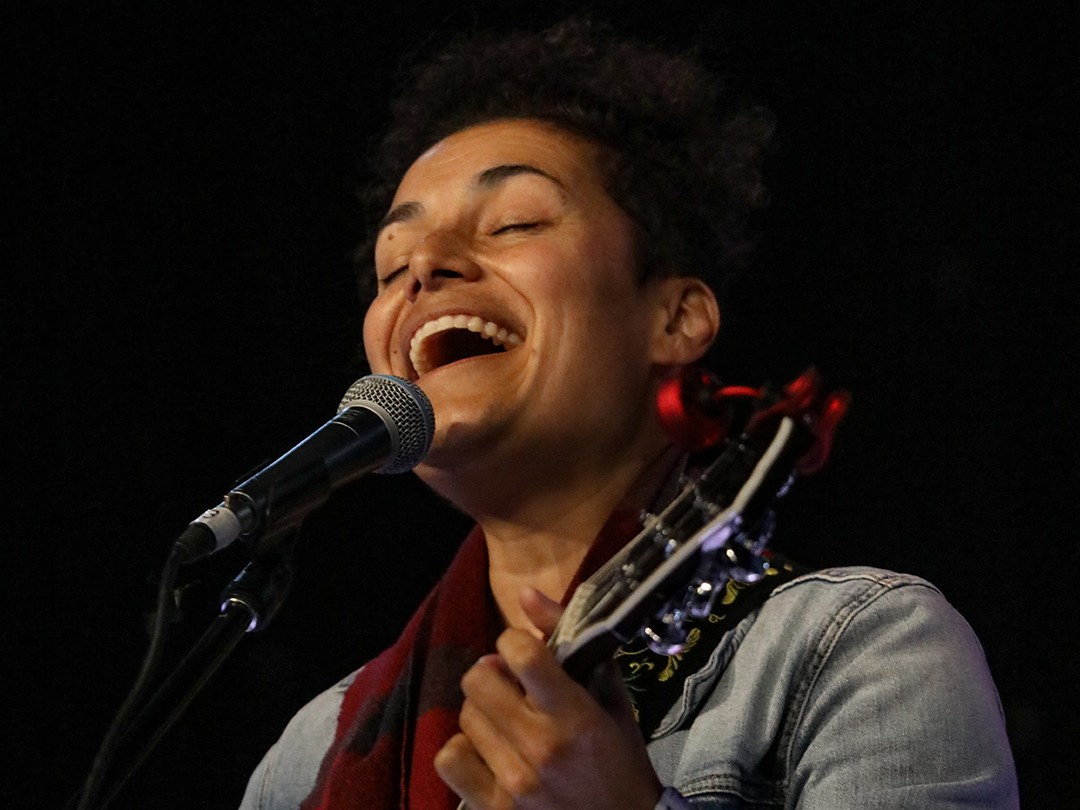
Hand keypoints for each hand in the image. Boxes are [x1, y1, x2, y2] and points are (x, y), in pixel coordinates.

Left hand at [434, 588, 661, 809]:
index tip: (524, 654)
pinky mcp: (494, 809)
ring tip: (506, 722)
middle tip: (511, 686)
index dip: (514, 642)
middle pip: (479, 680)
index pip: (519, 652)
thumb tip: (524, 593)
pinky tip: (487, 751)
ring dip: (483, 713)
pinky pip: (450, 759)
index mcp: (574, 715)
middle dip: (493, 674)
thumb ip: (571, 640)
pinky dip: (464, 749)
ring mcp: (513, 782)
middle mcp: (539, 746)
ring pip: (466, 717)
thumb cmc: (621, 759)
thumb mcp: (610, 696)